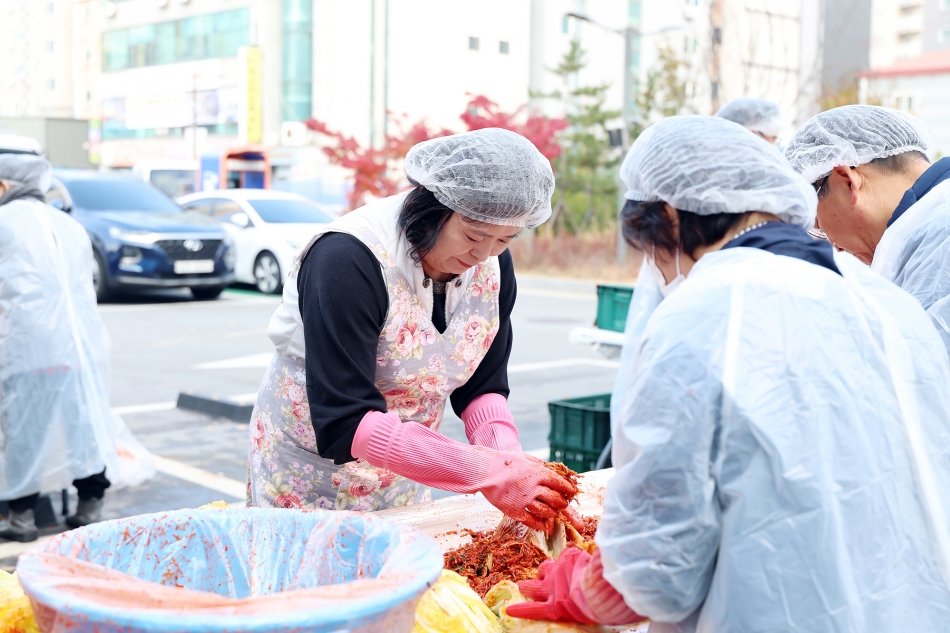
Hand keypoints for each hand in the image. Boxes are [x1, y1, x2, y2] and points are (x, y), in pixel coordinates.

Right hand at [480, 452, 575, 532]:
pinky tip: (545, 526)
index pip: (559, 483)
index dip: (568, 489)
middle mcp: (533, 487)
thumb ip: (539, 465)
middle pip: (556, 499)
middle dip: (562, 503)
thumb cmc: (504, 461)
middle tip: (563, 504)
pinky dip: (541, 524)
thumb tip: (551, 469)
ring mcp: (524, 500)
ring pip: (546, 511)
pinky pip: (532, 521)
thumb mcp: (525, 458)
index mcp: (537, 473)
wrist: (484, 470)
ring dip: (553, 513)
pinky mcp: (514, 510)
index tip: (571, 492)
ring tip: (554, 513)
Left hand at [506, 548, 646, 625]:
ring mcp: (552, 589)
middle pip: (546, 569)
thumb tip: (612, 535)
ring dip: (528, 587)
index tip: (566, 565)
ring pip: (535, 587)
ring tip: (522, 586)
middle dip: (543, 572)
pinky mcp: (553, 606)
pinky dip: (521, 610)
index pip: (564, 558)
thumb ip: (599, 550)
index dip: (563, 563)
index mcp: (569, 559)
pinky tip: (509, 611)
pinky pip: (533, 609)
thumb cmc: (602, 572)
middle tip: (541, 573)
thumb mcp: (599, 554)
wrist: (598, 590)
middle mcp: (558, 572)